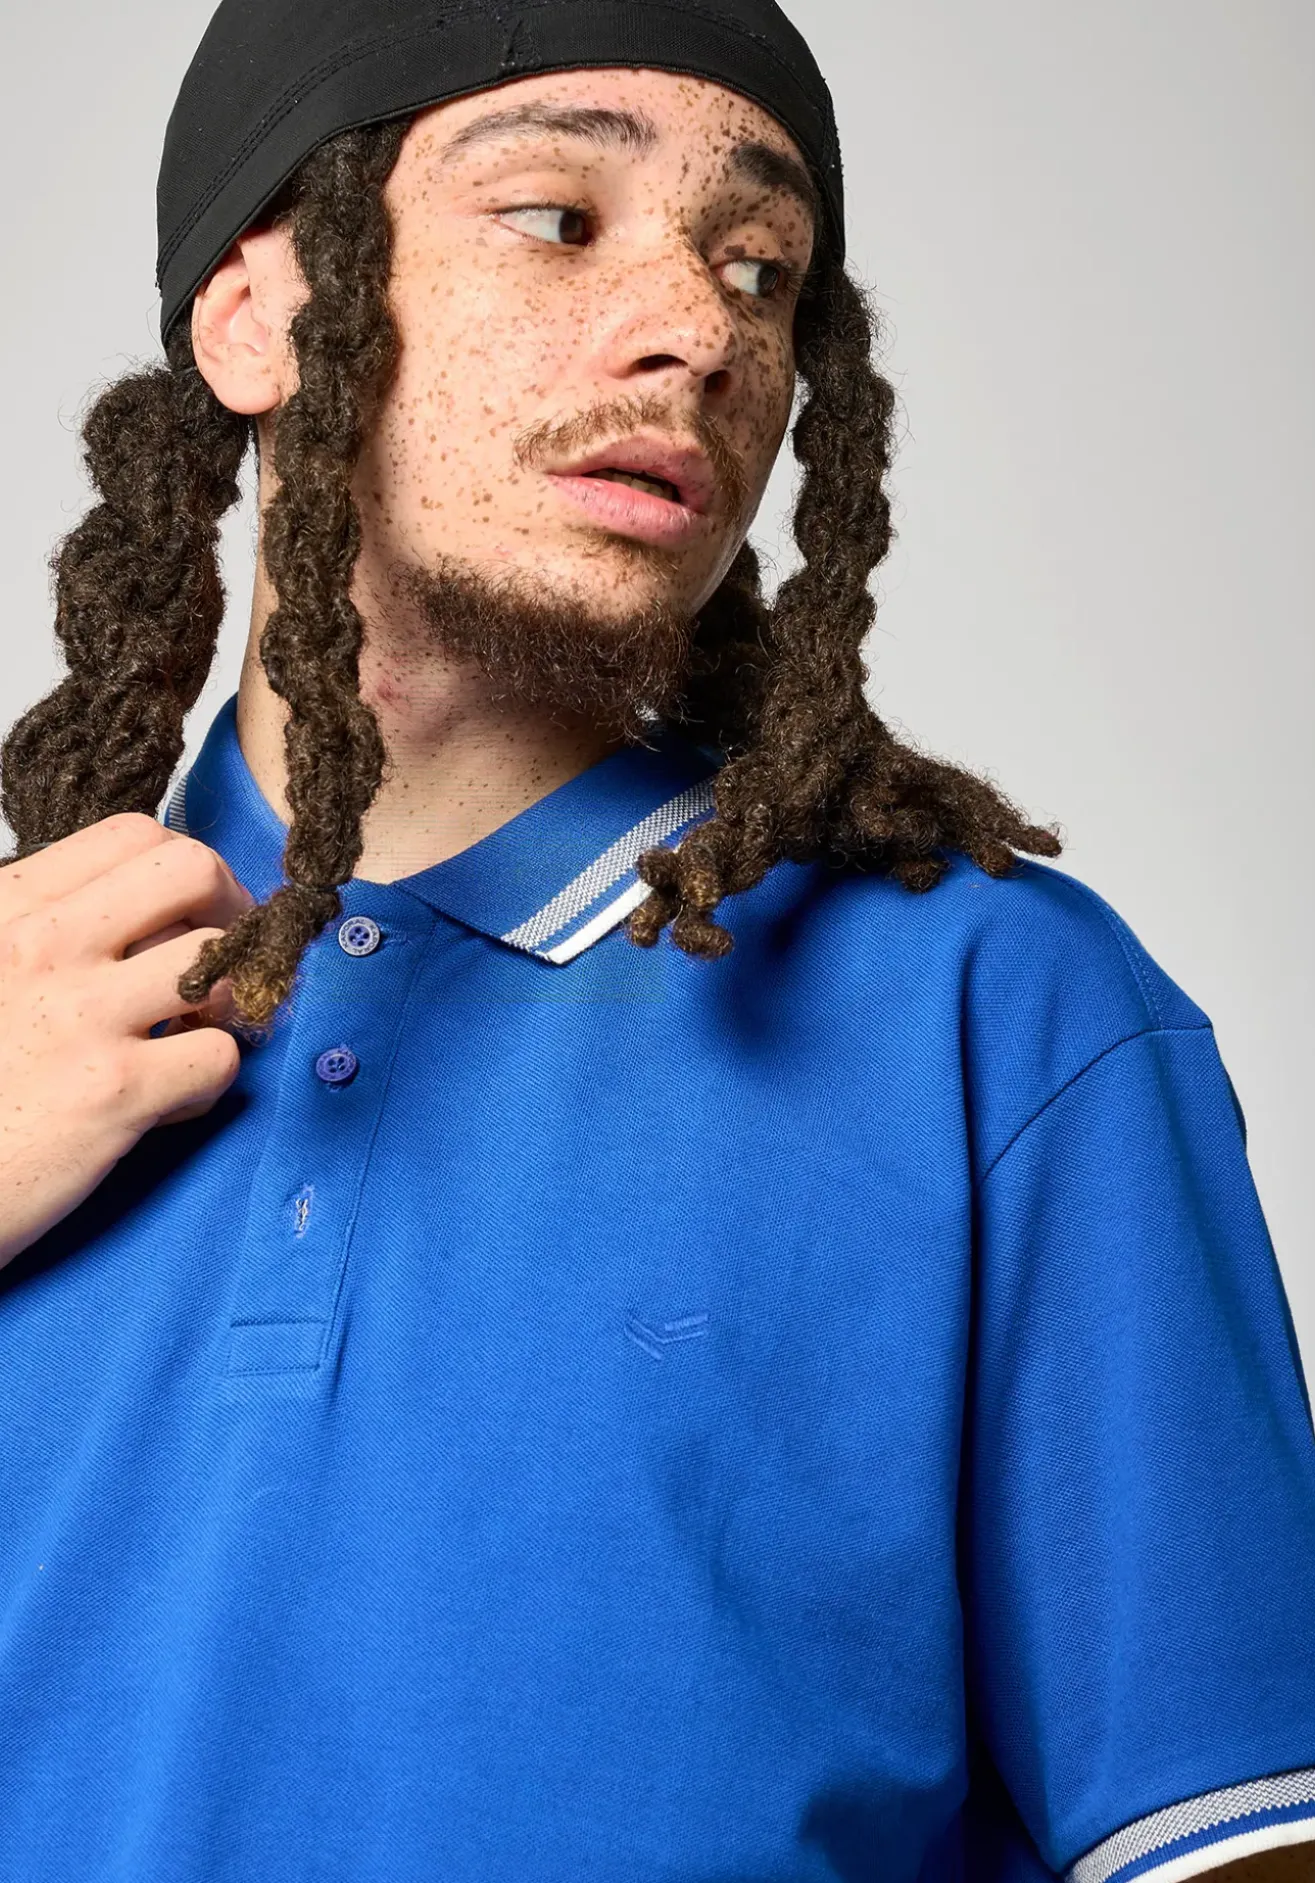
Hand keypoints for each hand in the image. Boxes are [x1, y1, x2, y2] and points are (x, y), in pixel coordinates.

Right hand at [0, 813, 255, 1271]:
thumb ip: (32, 928)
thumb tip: (120, 912)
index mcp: (6, 907)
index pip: (133, 835)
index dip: (186, 870)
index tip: (191, 911)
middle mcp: (44, 945)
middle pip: (191, 870)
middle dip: (232, 910)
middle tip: (222, 962)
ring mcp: (82, 1016)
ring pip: (221, 957)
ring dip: (230, 997)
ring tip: (194, 1035)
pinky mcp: (113, 1093)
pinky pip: (220, 1056)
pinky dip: (211, 1082)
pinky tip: (169, 1101)